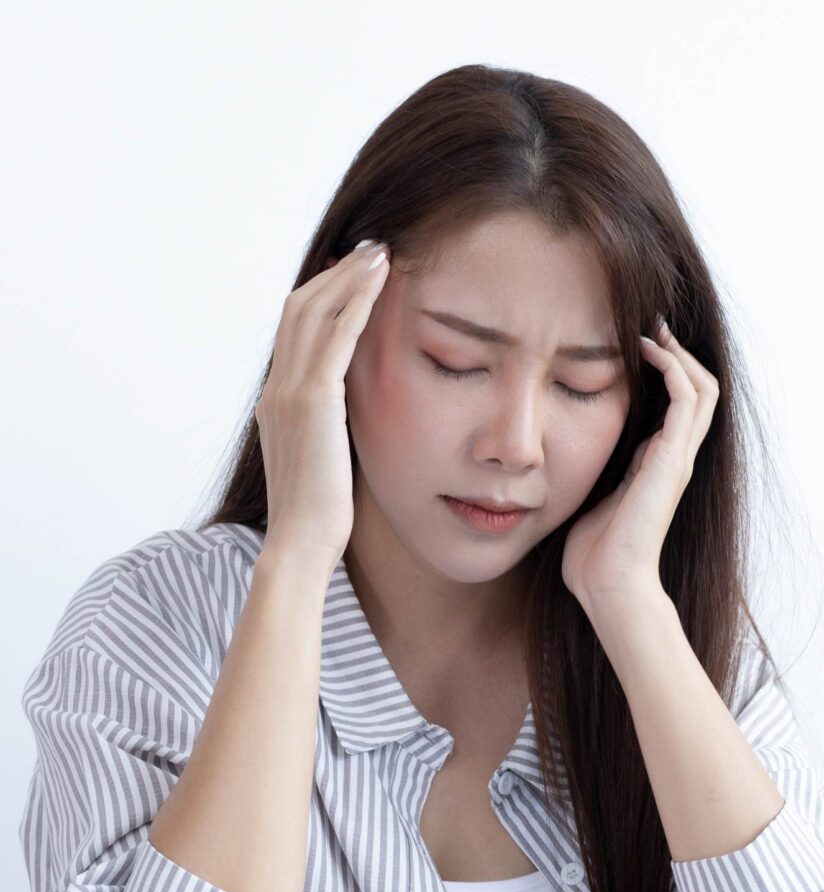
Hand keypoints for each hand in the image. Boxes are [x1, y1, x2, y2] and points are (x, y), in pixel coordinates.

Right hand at [257, 239, 390, 565]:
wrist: (301, 543)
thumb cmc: (319, 518)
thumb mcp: (321, 463)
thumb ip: (329, 433)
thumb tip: (351, 424)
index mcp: (276, 403)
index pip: (295, 333)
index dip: (323, 298)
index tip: (352, 277)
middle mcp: (277, 390)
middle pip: (300, 310)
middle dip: (336, 275)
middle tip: (370, 250)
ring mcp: (290, 393)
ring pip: (316, 313)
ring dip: (349, 277)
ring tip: (381, 252)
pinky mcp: (314, 402)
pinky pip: (337, 337)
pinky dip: (357, 301)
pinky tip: (381, 280)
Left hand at [561, 317, 719, 611]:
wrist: (610, 586)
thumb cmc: (594, 556)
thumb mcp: (591, 500)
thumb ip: (593, 476)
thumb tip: (564, 458)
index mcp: (657, 467)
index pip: (676, 409)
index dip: (664, 374)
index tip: (635, 347)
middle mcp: (675, 459)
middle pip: (698, 392)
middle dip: (678, 355)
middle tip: (651, 327)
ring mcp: (678, 459)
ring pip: (702, 389)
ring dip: (679, 354)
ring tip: (652, 331)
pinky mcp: (672, 460)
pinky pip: (686, 400)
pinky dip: (672, 368)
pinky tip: (647, 351)